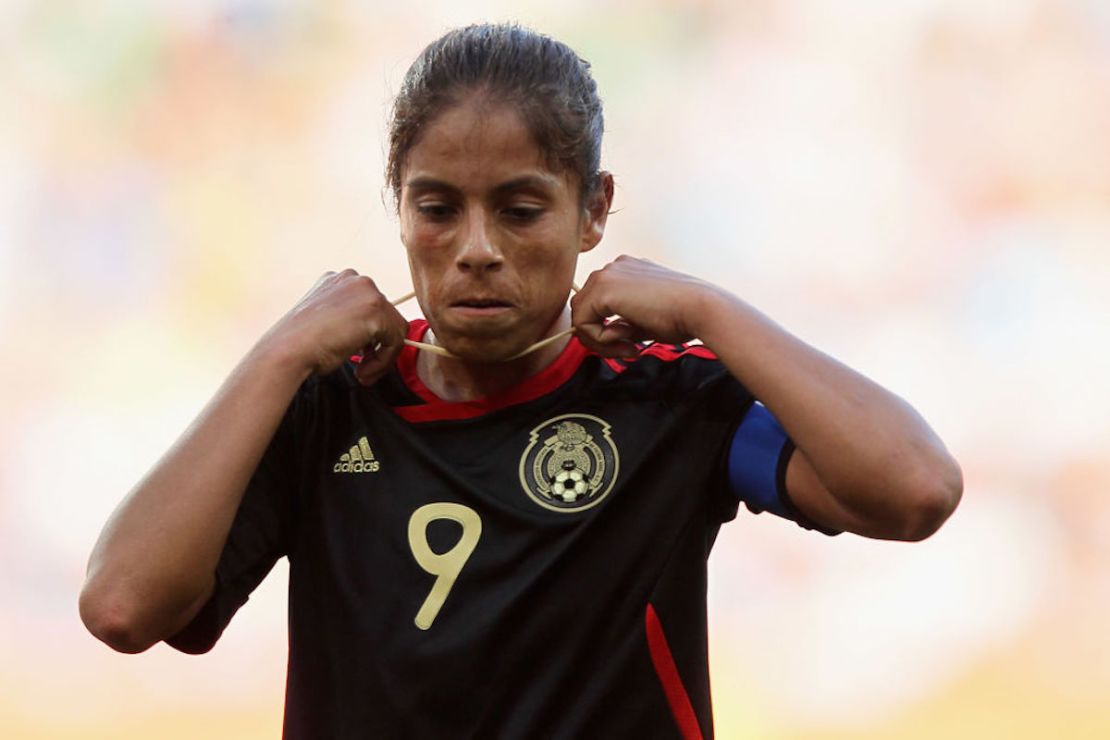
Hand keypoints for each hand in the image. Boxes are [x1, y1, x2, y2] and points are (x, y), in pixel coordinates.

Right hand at [261, 269, 407, 385]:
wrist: (286, 351)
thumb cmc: (300, 346)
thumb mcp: (325, 323)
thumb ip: (347, 320)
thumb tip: (372, 336)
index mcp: (338, 279)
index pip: (368, 306)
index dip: (367, 335)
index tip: (356, 356)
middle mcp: (354, 278)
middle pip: (386, 315)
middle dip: (376, 345)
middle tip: (361, 369)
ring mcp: (367, 291)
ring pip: (395, 328)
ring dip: (381, 356)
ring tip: (362, 373)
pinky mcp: (376, 310)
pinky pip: (396, 341)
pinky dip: (383, 362)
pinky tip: (362, 372)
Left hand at [570, 255, 717, 357]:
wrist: (700, 308)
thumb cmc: (683, 316)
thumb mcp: (646, 320)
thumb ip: (623, 324)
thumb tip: (607, 337)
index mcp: (627, 270)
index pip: (598, 302)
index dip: (607, 330)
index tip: (631, 346)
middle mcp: (615, 267)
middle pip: (584, 307)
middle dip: (599, 336)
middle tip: (626, 351)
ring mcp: (607, 275)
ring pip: (580, 315)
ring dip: (599, 340)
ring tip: (628, 348)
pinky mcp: (603, 289)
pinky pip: (583, 322)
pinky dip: (600, 340)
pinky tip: (627, 342)